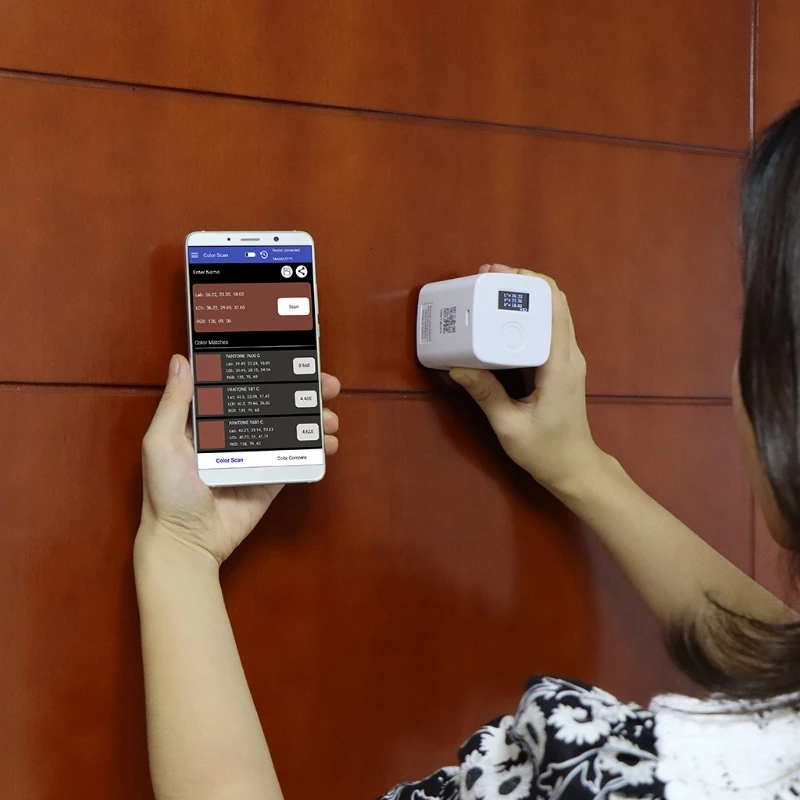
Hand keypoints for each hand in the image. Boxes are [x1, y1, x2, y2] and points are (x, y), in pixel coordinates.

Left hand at [137, 354, 340, 564]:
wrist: (187, 541)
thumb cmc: (166, 492)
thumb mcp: (161, 442)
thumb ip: (174, 403)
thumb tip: (181, 361)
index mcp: (208, 421)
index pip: (241, 386)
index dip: (266, 370)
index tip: (288, 355)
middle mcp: (235, 434)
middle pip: (274, 404)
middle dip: (302, 391)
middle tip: (325, 383)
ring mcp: (256, 457)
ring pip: (291, 429)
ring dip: (314, 419)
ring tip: (330, 417)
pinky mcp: (271, 479)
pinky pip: (296, 459)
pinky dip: (316, 450)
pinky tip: (329, 442)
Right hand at [451, 264, 605, 491]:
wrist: (574, 467)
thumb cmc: (545, 451)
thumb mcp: (508, 425)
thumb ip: (485, 394)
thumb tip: (458, 367)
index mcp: (558, 366)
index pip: (553, 308)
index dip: (527, 283)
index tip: (496, 275)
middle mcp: (569, 356)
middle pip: (555, 300)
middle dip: (523, 281)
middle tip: (487, 276)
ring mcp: (569, 359)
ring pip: (555, 310)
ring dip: (527, 294)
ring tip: (492, 288)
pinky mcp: (563, 365)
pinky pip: (550, 327)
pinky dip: (529, 312)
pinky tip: (503, 316)